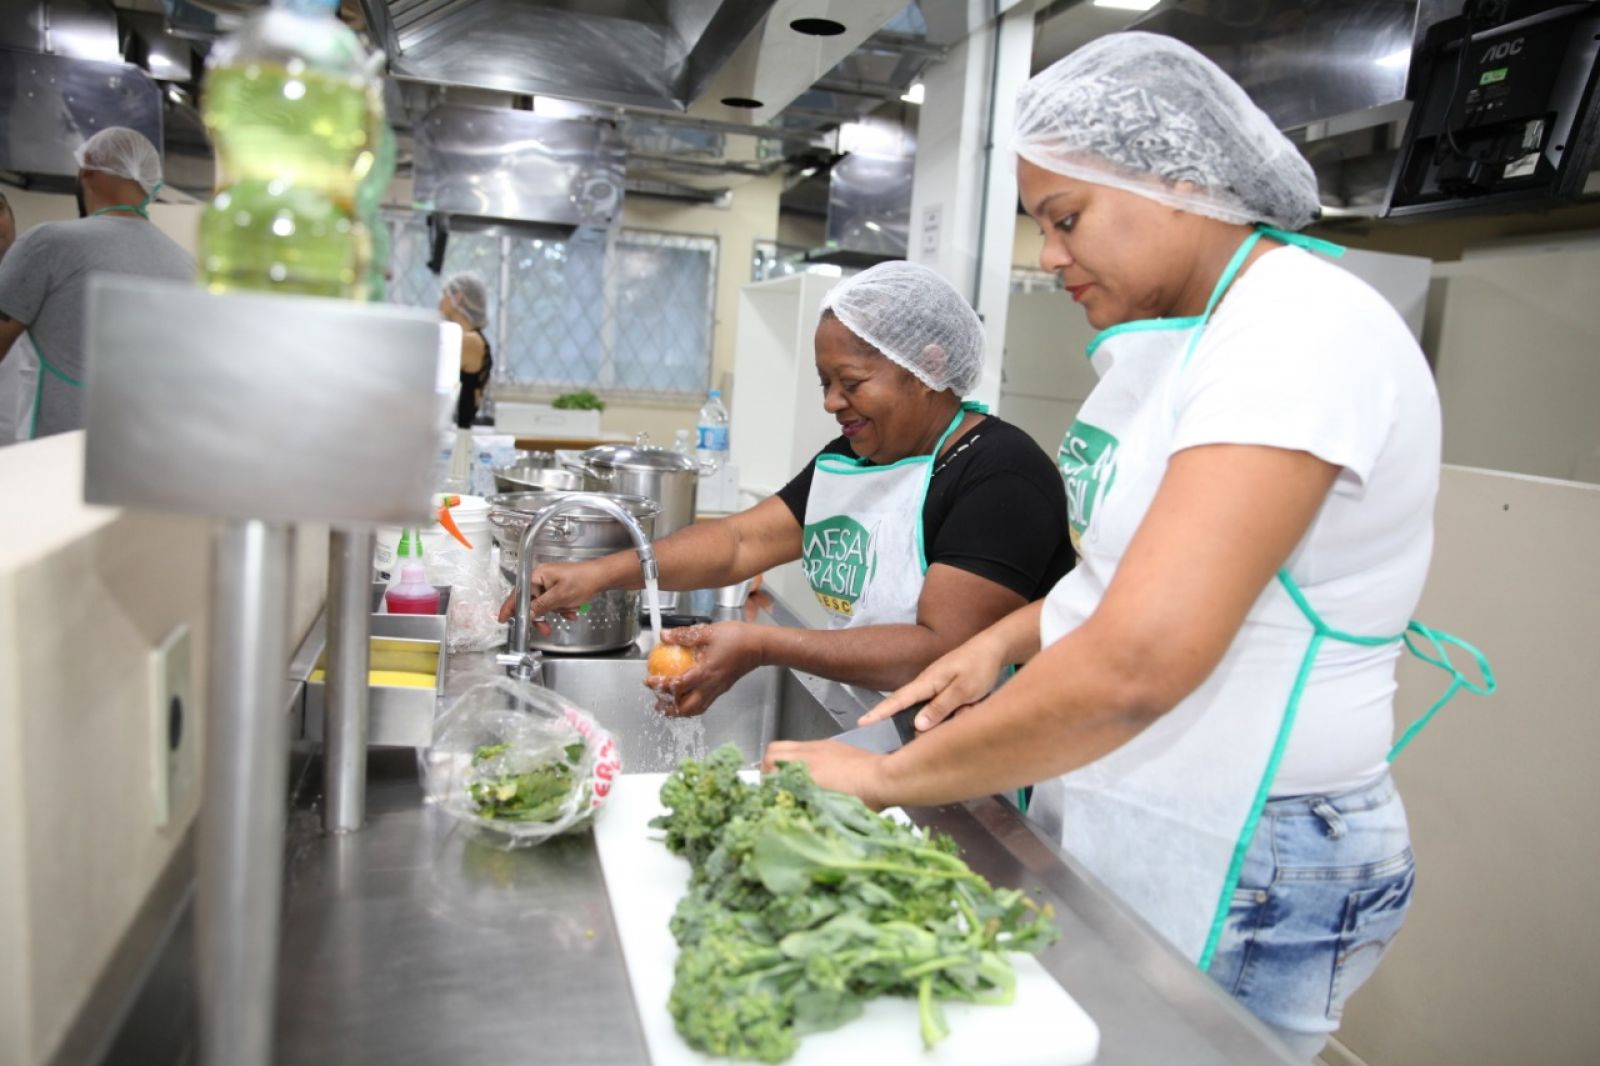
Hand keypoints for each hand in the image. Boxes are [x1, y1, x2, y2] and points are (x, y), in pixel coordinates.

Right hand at [495, 560, 609, 623]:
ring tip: (567, 613)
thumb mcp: (559, 597)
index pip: (518, 593)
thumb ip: (540, 606)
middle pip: (531, 601)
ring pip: (544, 604)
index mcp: (537, 575)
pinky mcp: (558, 587)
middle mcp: (541, 577)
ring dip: (555, 612)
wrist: (601, 577)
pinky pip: (553, 602)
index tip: (503, 618)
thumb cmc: (583, 580)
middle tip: (544, 628)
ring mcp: (550, 582)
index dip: (510, 607)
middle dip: (540, 615)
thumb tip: (527, 614)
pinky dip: (561, 608)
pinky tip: (572, 610)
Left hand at [646, 622, 763, 717]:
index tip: (649, 681)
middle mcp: (711, 686)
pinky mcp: (723, 688)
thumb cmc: (737, 637)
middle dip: (670, 710)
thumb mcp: (708, 632)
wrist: (759, 646)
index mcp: (705, 672)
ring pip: (697, 709)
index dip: (661, 686)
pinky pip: (705, 703)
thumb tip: (664, 636)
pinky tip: (687, 695)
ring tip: (669, 704)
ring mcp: (718, 689)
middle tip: (657, 703)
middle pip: (687, 708)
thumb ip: (684, 635)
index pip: (678, 686)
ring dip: (681, 711)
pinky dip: (692, 704)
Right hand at [761, 740, 888, 809]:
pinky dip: (799, 756)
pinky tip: (811, 770)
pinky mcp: (831, 744)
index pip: (771, 769)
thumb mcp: (831, 810)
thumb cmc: (863, 799)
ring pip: (787, 745)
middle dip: (768, 767)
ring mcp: (820, 747)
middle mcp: (809, 755)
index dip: (766, 782)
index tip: (771, 794)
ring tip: (791, 776)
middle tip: (776, 784)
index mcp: (808, 773)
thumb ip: (808, 806)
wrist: (885, 778)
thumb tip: (794, 810)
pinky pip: (804, 745)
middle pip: (773, 752)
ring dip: (783, 759)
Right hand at [856, 630, 1005, 731]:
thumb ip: (940, 707)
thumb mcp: (963, 691)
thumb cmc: (979, 667)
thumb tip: (917, 726)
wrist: (995, 647)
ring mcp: (936, 684)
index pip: (898, 700)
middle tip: (903, 733)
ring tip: (964, 709)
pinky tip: (970, 706)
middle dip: (905, 718)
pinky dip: (954, 710)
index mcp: (927, 682)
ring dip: (944, 716)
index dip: (879, 712)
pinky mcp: (946, 687)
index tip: (861, 722)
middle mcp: (927, 683)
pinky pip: (943, 705)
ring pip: (931, 708)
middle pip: (909, 705)